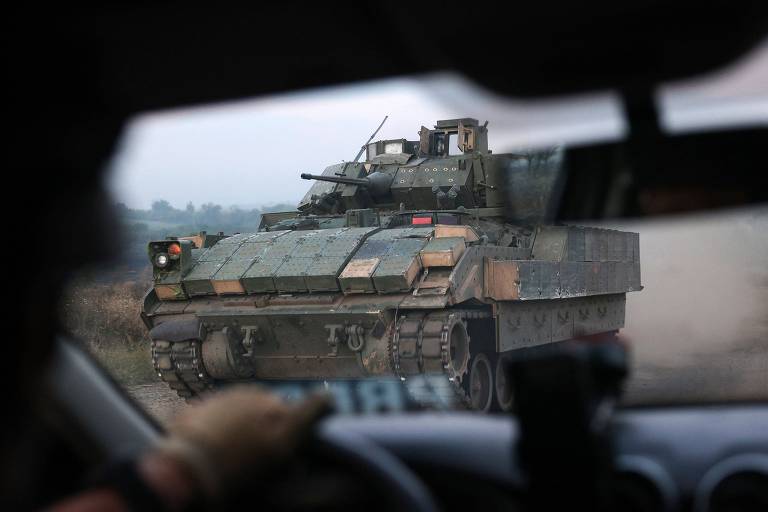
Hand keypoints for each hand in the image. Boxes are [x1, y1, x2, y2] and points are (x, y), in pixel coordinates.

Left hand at [154, 387, 331, 499]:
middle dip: (276, 422)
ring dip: (250, 417)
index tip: (325, 412)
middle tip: (264, 445)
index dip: (324, 407)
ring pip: (252, 404)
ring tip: (235, 444)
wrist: (185, 466)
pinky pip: (226, 406)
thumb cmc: (236, 475)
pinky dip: (226, 418)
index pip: (319, 403)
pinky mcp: (211, 398)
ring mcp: (237, 395)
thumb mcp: (273, 468)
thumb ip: (291, 453)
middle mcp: (267, 401)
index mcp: (287, 421)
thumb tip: (297, 455)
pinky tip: (214, 439)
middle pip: (280, 407)